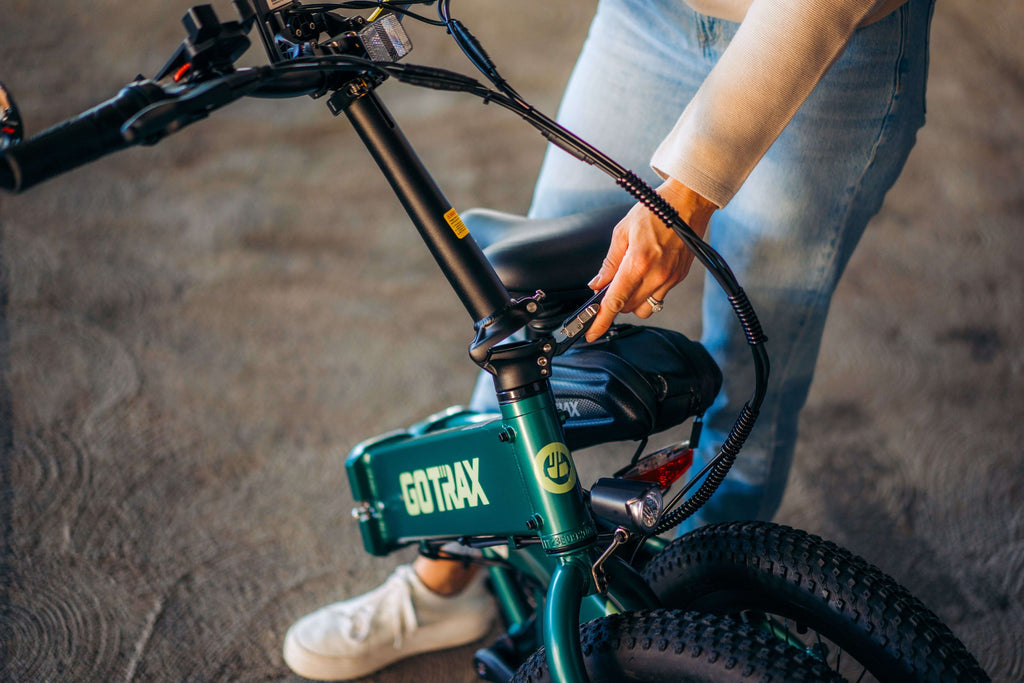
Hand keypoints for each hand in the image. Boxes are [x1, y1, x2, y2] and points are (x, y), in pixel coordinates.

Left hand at [585, 178, 715, 340]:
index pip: (615, 300)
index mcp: (638, 262)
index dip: (601, 320)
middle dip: (616, 304)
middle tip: (610, 288)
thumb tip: (598, 284)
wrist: (687, 203)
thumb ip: (609, 262)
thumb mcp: (623, 232)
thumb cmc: (655, 212)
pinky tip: (645, 275)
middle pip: (629, 308)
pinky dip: (647, 293)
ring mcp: (670, 279)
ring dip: (632, 302)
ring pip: (645, 309)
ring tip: (630, 281)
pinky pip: (658, 298)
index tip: (592, 333)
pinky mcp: (679, 278)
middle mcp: (657, 275)